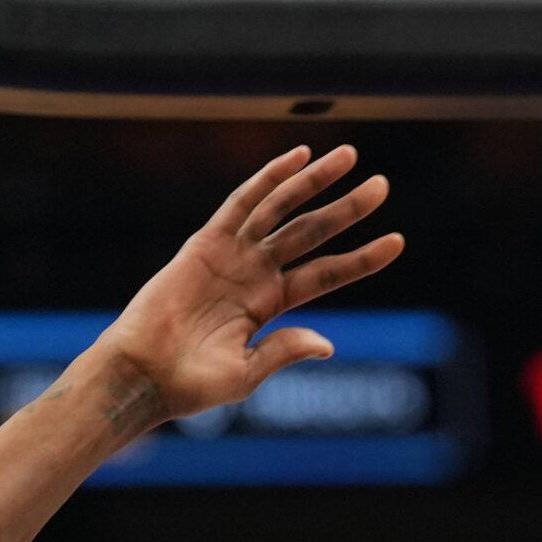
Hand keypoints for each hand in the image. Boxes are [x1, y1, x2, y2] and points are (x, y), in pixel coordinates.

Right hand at [98, 145, 403, 422]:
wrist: (143, 375)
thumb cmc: (190, 384)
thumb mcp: (248, 372)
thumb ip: (285, 350)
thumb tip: (327, 343)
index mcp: (271, 305)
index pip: (327, 274)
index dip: (362, 258)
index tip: (397, 242)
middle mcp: (256, 273)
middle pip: (312, 233)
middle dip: (347, 209)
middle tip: (383, 187)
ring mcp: (233, 255)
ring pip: (283, 209)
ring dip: (315, 182)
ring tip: (351, 157)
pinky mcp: (205, 243)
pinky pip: (243, 203)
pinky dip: (270, 178)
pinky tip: (299, 158)